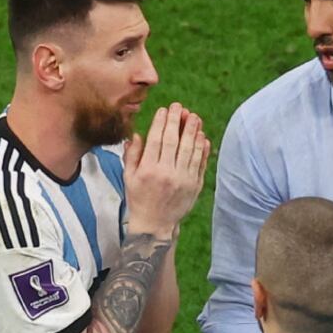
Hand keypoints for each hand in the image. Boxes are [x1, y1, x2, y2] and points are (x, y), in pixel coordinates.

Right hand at [122, 102, 210, 235]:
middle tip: (180, 107)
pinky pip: (201, 163)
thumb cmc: (139, 198)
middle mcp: (167, 173)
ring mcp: (183, 179)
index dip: (161, 122)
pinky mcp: (195, 185)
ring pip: (190, 150)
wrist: (155, 224)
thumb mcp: (128, 177)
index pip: (156, 140)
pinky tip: (202, 137)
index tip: (164, 109)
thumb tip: (137, 135)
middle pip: (174, 141)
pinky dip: (203, 149)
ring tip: (194, 117)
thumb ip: (132, 155)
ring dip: (193, 131)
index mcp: (148, 170)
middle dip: (177, 121)